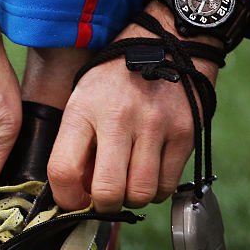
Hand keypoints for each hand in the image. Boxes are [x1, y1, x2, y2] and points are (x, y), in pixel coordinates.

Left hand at [48, 3, 220, 211]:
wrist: (167, 42)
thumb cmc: (115, 79)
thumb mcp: (81, 102)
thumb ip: (74, 146)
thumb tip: (76, 196)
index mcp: (84, 109)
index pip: (63, 170)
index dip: (66, 198)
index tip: (72, 201)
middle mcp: (120, 118)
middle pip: (108, 192)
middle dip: (102, 206)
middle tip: (103, 199)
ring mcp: (156, 126)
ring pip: (141, 194)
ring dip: (131, 199)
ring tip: (128, 182)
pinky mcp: (185, 133)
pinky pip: (167, 185)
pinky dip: (156, 190)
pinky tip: (149, 172)